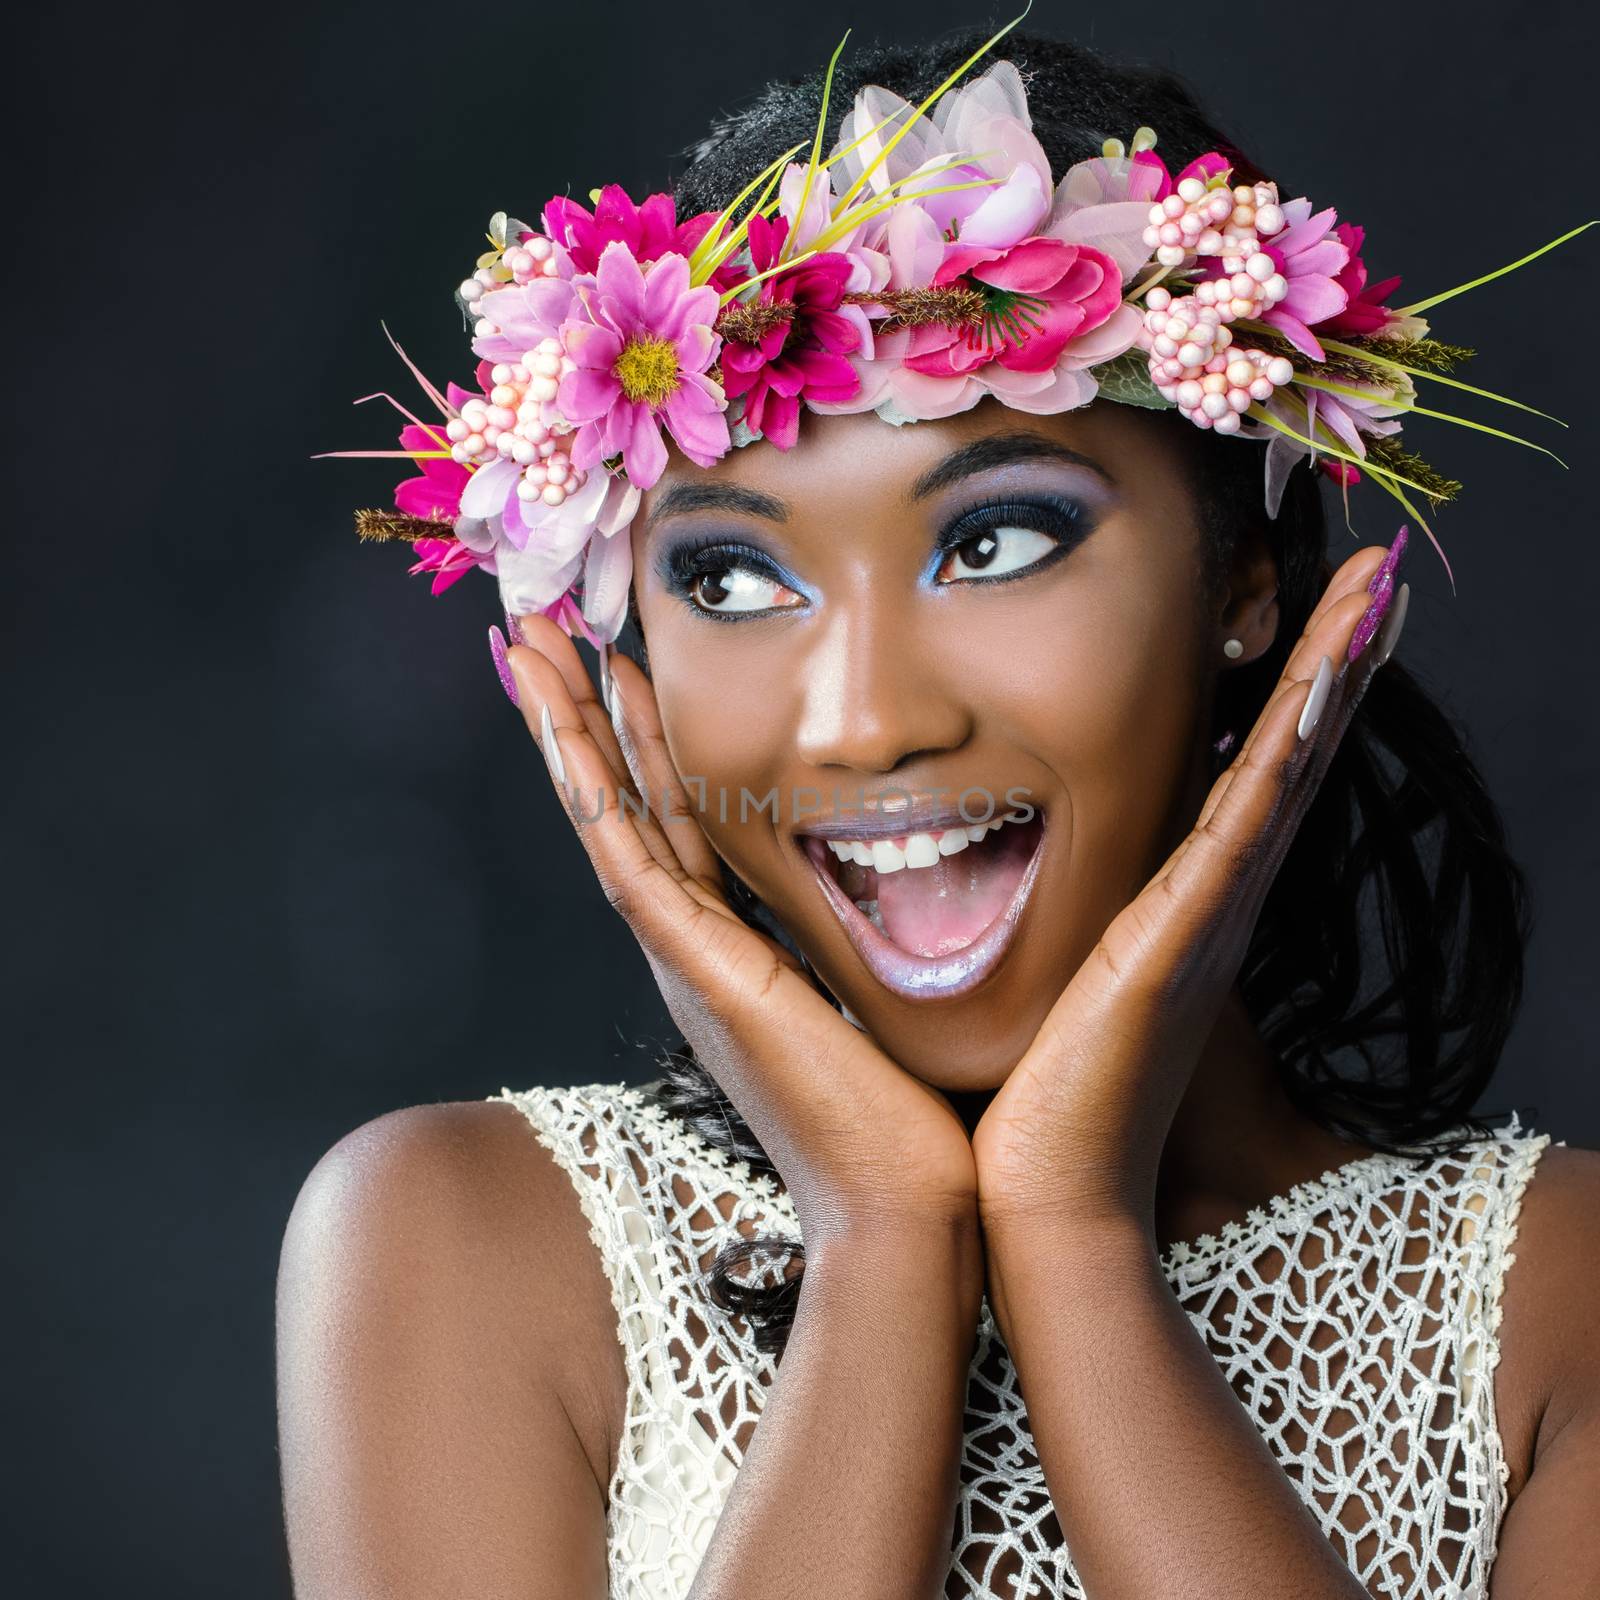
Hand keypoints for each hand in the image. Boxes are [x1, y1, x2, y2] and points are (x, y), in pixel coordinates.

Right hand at [503, 617, 978, 1245]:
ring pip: (608, 816)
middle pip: (622, 801)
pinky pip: (629, 858)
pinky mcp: (701, 972)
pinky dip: (591, 788)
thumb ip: (864, 923)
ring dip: (566, 726)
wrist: (908, 1207)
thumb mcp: (881, 983)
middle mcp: (692, 943)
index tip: (619, 656)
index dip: (636, 733)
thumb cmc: (913, 1109)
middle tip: (539, 625)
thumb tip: (904, 862)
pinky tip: (563, 721)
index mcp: (731, 943)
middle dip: (581, 710)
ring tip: (525, 641)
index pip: (670, 813)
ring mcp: (686, 957)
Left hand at [970, 541, 1403, 1230]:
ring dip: (1328, 677)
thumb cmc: (1034, 1091)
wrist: (1039, 1187)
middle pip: (1286, 757)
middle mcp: (1211, 901)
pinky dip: (1286, 748)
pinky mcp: (1186, 936)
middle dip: (1328, 664)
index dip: (1284, 697)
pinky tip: (1318, 680)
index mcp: (1176, 904)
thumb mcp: (1045, 972)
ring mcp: (1209, 916)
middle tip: (1373, 576)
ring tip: (1372, 591)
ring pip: (1283, 771)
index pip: (1242, 775)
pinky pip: (1247, 822)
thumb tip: (984, 864)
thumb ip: (1045, 914)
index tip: (1309, 617)